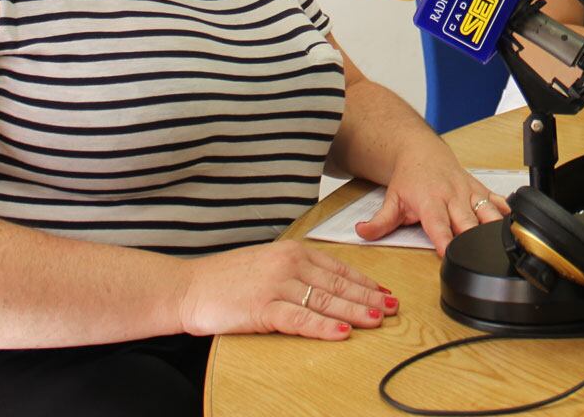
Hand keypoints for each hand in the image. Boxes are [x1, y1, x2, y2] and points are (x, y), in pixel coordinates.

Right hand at [179, 240, 394, 340]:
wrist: (189, 286)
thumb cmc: (226, 278)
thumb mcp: (267, 263)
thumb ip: (296, 270)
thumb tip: (326, 284)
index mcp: (292, 251)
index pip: (339, 267)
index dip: (365, 282)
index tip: (385, 292)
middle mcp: (289, 264)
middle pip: (339, 284)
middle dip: (370, 298)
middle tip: (394, 308)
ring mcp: (277, 285)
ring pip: (327, 300)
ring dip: (356, 311)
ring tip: (379, 320)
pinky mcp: (263, 308)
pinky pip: (300, 319)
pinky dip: (324, 326)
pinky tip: (343, 332)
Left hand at [357, 140, 509, 255]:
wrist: (421, 151)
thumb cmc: (409, 179)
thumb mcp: (391, 200)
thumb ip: (379, 221)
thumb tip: (362, 233)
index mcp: (430, 201)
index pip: (439, 224)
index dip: (445, 240)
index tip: (449, 254)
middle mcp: (453, 196)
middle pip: (468, 221)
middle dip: (475, 238)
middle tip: (480, 258)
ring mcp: (469, 192)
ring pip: (489, 211)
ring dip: (496, 227)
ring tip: (506, 245)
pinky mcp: (481, 189)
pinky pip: (499, 201)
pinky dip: (508, 212)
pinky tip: (518, 225)